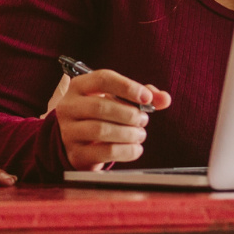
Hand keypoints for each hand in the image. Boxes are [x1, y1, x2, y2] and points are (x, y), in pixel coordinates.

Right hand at [55, 69, 171, 170]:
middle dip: (129, 114)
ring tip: (139, 134)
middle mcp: (69, 106)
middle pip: (101, 106)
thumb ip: (142, 96)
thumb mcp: (116, 99)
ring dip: (128, 133)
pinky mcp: (76, 154)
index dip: (127, 87)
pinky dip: (126, 151)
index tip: (146, 98)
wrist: (77, 141)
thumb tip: (164, 99)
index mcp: (79, 86)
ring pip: (101, 130)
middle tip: (143, 120)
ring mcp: (68, 131)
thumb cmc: (100, 115)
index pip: (102, 79)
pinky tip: (135, 148)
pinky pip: (104, 152)